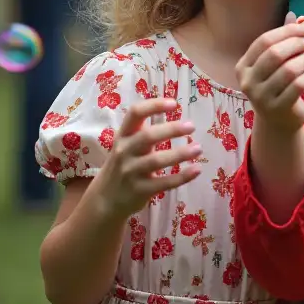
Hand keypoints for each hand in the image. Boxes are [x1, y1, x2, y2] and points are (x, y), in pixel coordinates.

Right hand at [93, 98, 201, 218]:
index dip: (154, 105)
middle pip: (147, 136)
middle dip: (171, 130)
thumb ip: (144, 130)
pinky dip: (182, 176)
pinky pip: (163, 183)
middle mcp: (124, 151)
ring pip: (157, 160)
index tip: (174, 103)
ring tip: (198, 148)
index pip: (135, 113)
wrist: (105, 199)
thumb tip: (172, 110)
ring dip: (180, 153)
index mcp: (123, 135)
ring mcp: (131, 172)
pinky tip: (197, 169)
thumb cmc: (123, 164)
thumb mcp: (126, 144)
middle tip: (191, 126)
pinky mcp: (140, 191)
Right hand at [236, 21, 303, 136]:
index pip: (264, 41)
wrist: (277, 121)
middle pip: (275, 54)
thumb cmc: (276, 85)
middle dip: (296, 44)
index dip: (287, 31)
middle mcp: (248, 81)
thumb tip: (297, 17)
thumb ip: (282, 40)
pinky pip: (298, 85)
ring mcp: (261, 97)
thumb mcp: (274, 63)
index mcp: (243, 66)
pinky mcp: (278, 108)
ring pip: (289, 70)